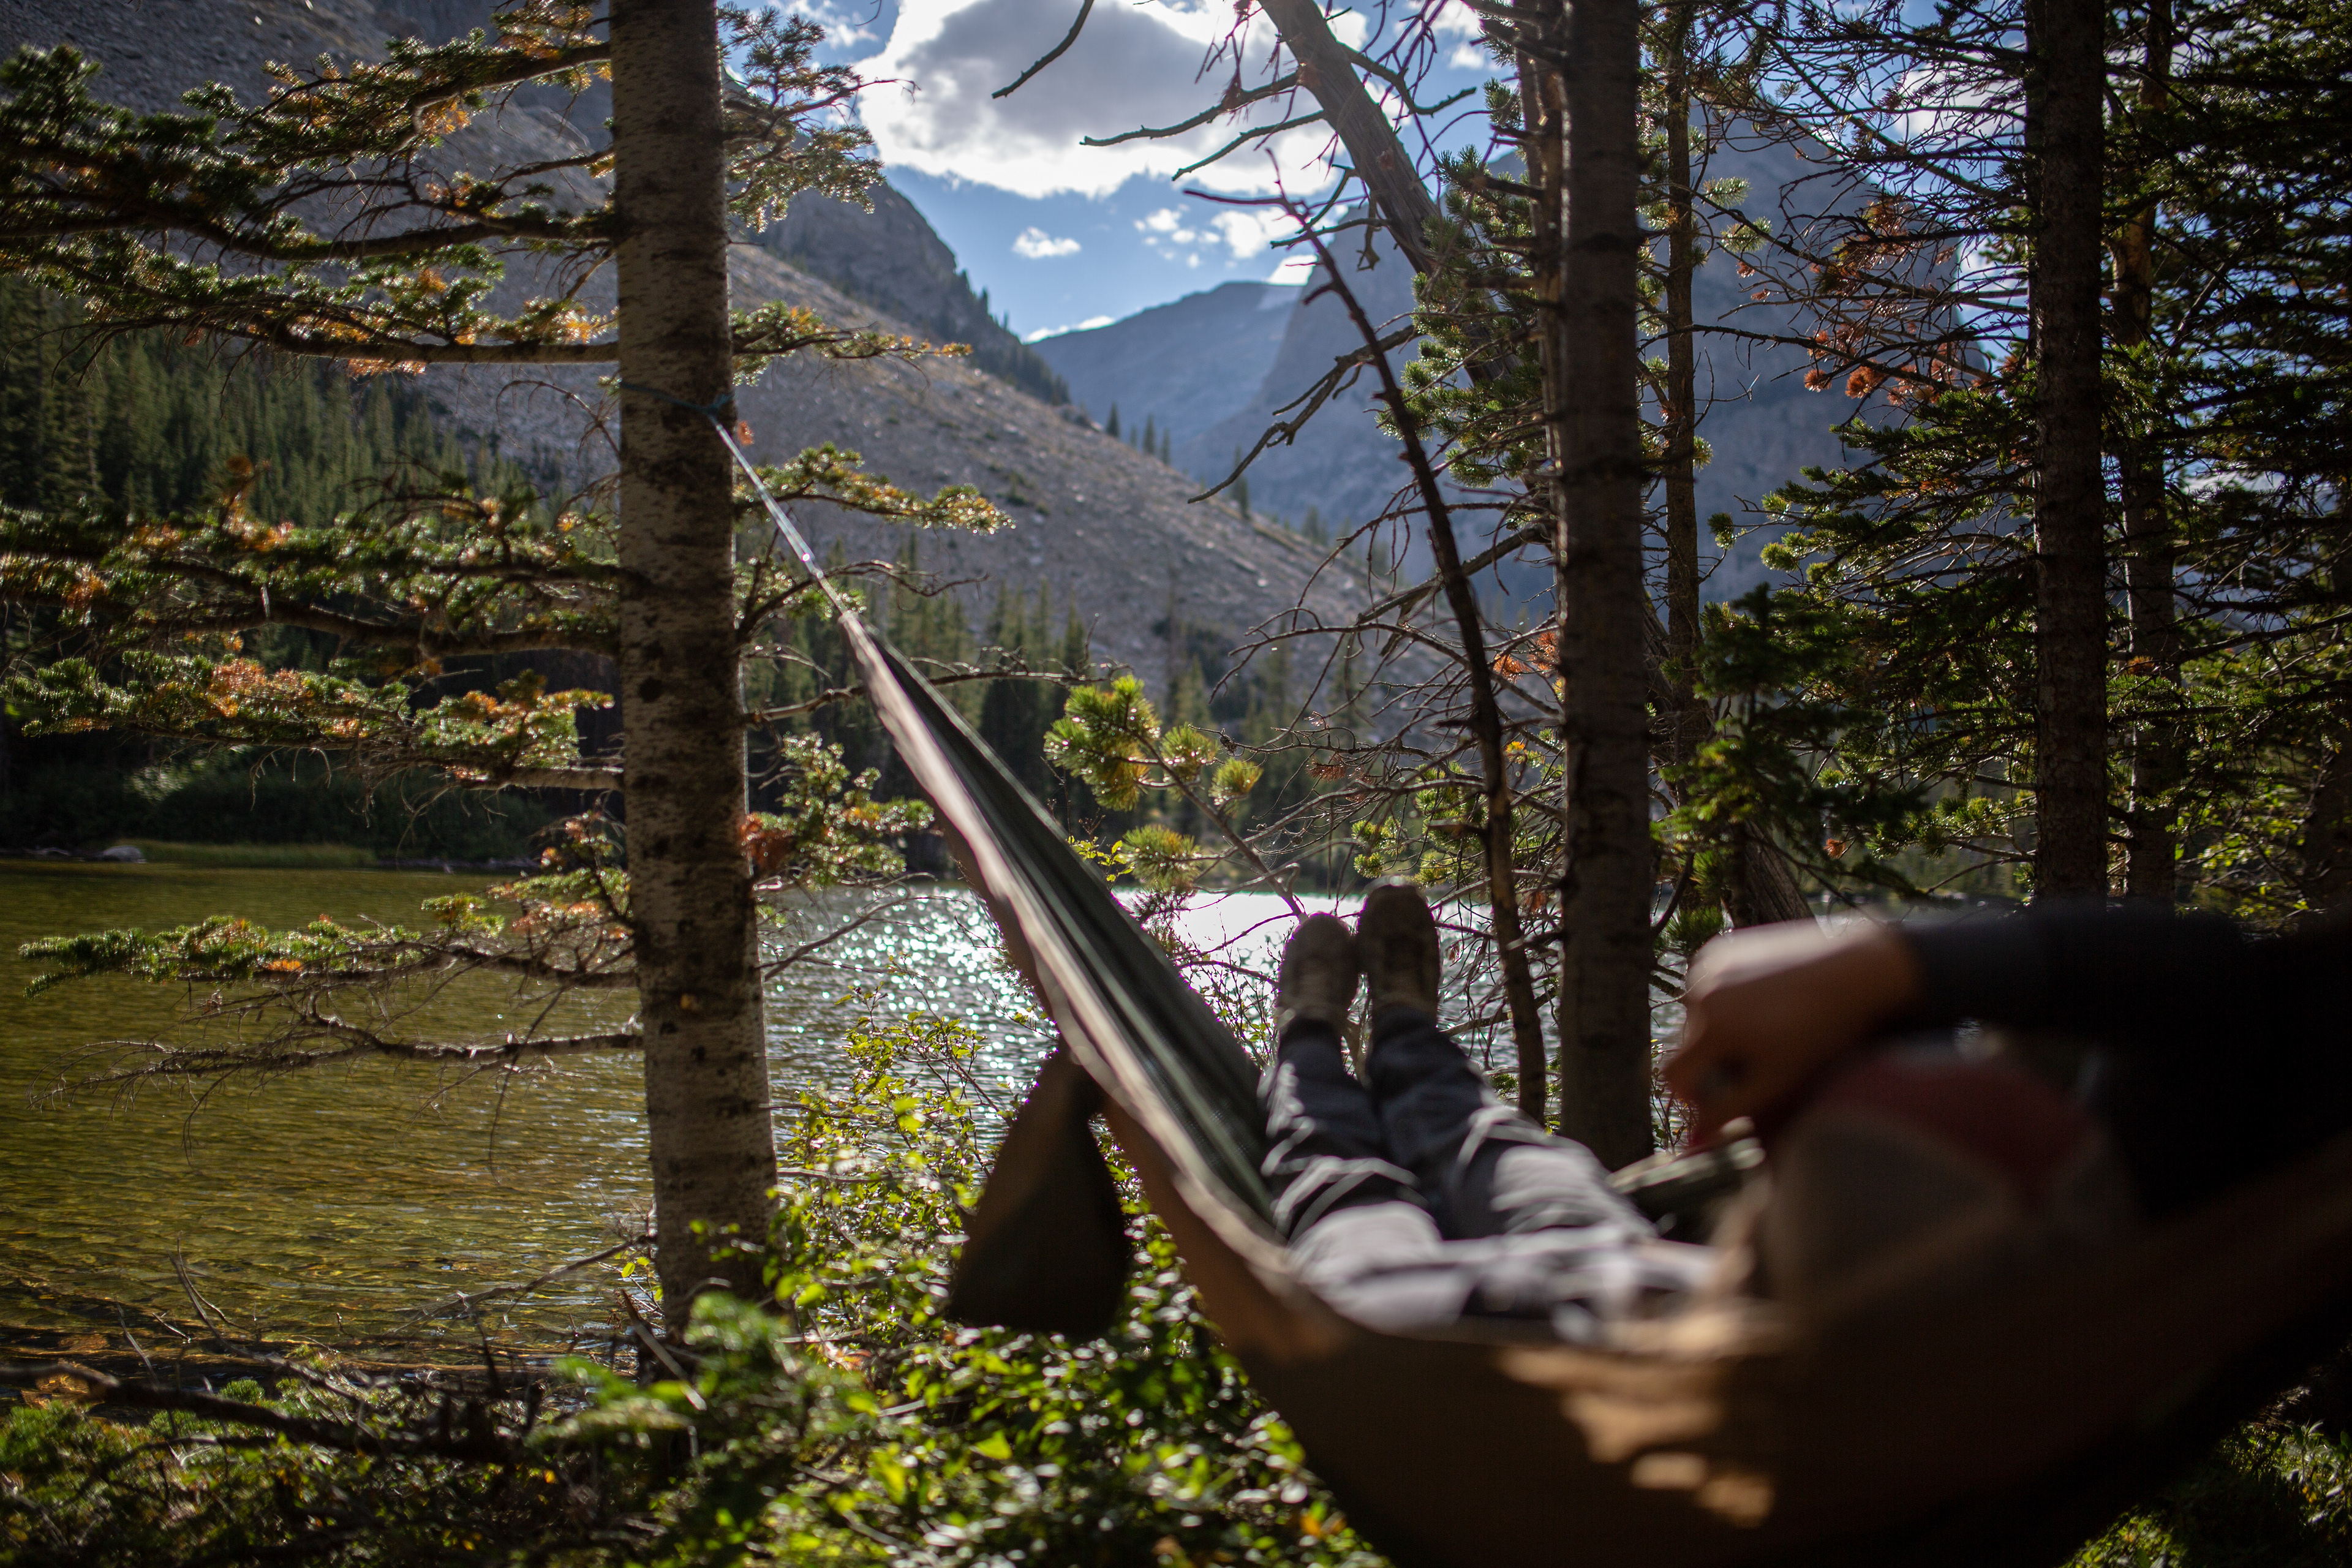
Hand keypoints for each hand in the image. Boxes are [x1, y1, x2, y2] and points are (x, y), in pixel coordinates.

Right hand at [1665, 919, 1923, 1143]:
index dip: (1695, 1094)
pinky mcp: (1721, 948)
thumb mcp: (1776, 1081)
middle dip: (1713, 1058)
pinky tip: (1766, 1000)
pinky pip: (1709, 986)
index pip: (1674, 1077)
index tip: (1725, 1093)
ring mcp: (1708, 965)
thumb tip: (1694, 1140)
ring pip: (1699, 1015)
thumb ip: (1731, 1111)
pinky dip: (1728, 999)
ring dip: (1722, 1028)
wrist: (1854, 972)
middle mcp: (1699, 992)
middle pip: (1688, 1045)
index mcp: (1710, 1027)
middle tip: (1759, 1058)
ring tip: (1767, 1026)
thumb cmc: (1821, 1034)